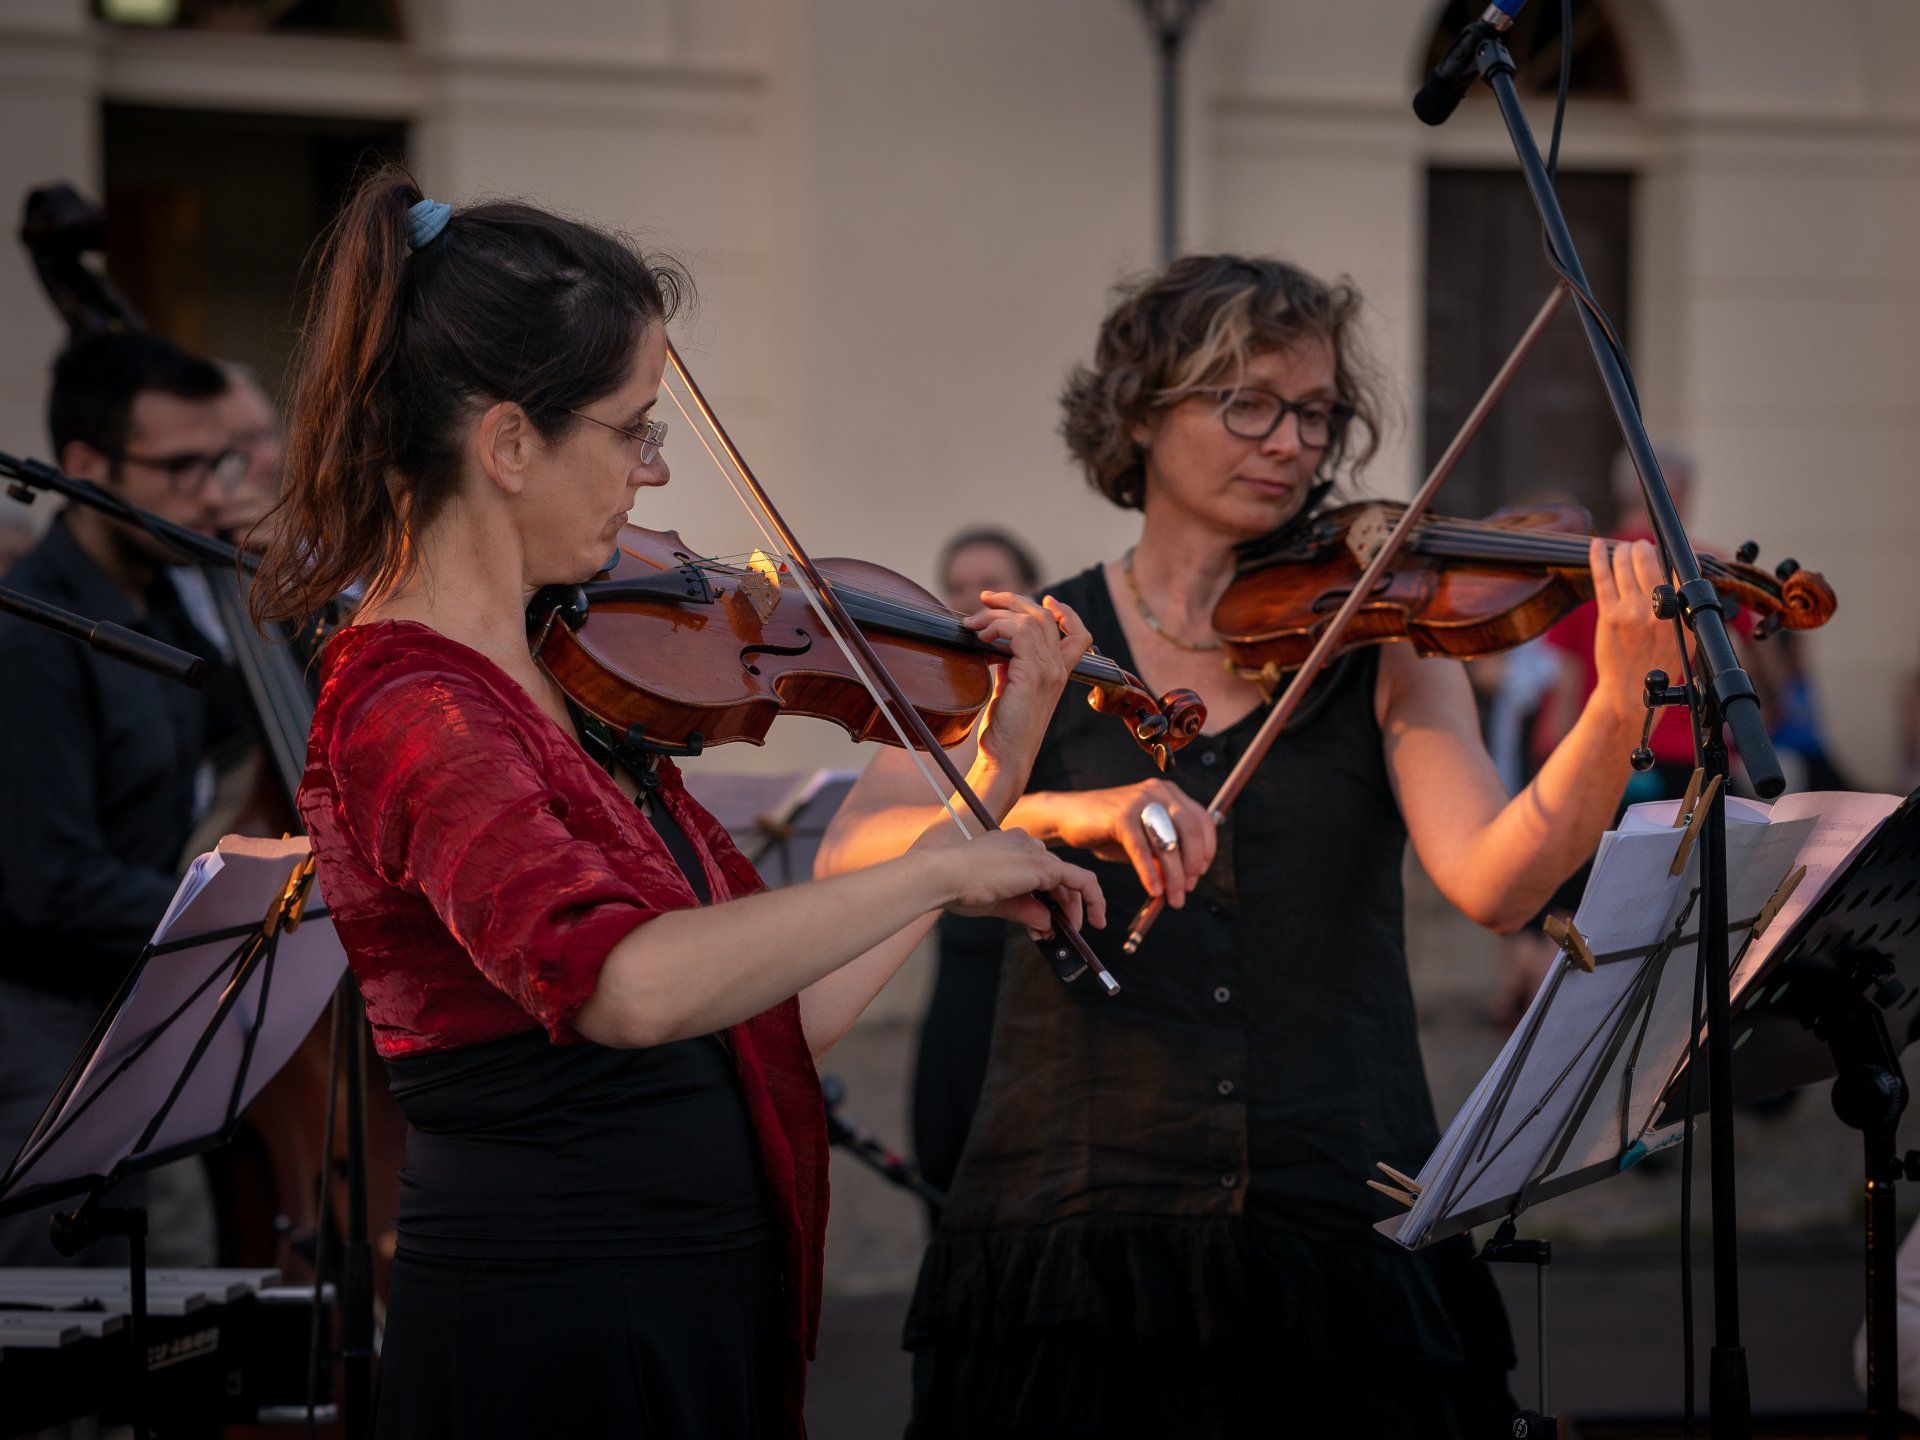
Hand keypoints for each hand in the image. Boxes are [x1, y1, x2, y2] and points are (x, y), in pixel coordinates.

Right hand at [938, 827, 1105, 936]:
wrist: (943, 876)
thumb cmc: (958, 887)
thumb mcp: (998, 903)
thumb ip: (1026, 911)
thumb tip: (1048, 926)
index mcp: (1010, 847)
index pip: (1041, 872)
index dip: (1050, 898)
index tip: (1052, 919)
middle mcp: (1026, 844)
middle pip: (1059, 877)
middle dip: (1066, 907)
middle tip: (1067, 932)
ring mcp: (1036, 853)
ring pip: (1071, 881)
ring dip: (1074, 910)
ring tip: (1071, 935)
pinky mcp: (1044, 867)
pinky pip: (1081, 882)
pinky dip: (1092, 901)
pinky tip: (1094, 920)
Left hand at [967, 592, 1091, 779]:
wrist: (1006, 758)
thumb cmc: (1005, 731)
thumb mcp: (1011, 689)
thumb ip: (1012, 664)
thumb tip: (996, 643)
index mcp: (1058, 673)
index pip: (1078, 634)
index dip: (1066, 612)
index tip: (1047, 598)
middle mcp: (1058, 669)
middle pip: (1046, 616)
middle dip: (1014, 600)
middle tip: (986, 599)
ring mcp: (1048, 671)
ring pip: (1029, 619)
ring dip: (996, 614)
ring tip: (974, 625)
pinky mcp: (1031, 674)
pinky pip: (1017, 631)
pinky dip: (996, 626)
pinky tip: (982, 637)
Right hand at [1044, 778, 1215, 907]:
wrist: (1069, 815)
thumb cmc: (1109, 830)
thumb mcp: (1144, 841)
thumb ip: (1164, 855)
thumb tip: (1186, 881)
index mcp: (1169, 793)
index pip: (1202, 821)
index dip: (1206, 851)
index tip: (1199, 875)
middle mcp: (1159, 792)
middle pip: (1190, 833)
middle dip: (1191, 868)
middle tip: (1185, 891)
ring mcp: (1140, 801)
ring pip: (1167, 844)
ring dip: (1174, 877)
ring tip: (1172, 898)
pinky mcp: (1121, 815)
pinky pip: (1142, 850)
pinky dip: (1149, 873)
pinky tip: (1153, 890)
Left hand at [1588, 536, 1672, 723]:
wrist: (1632, 692)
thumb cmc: (1660, 665)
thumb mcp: (1686, 637)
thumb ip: (1686, 609)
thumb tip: (1683, 577)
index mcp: (1683, 613)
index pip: (1680, 570)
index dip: (1673, 555)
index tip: (1668, 549)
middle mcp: (1659, 609)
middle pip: (1649, 560)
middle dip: (1643, 548)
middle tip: (1640, 547)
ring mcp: (1632, 611)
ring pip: (1625, 566)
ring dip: (1623, 551)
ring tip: (1623, 549)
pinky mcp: (1609, 615)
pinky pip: (1602, 578)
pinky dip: (1599, 558)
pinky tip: (1596, 545)